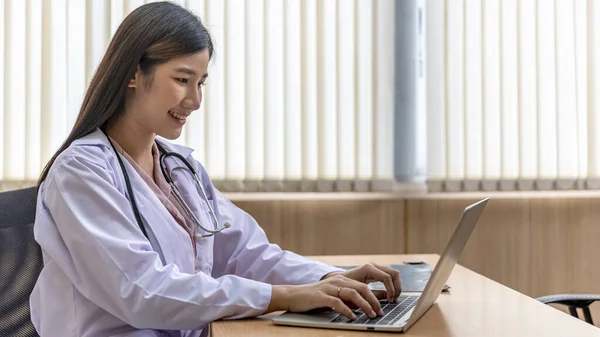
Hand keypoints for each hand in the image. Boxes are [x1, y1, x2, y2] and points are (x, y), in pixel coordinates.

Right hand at [266, 274, 384, 319]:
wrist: (294, 295)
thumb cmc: (316, 297)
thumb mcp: (336, 295)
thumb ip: (351, 297)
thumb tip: (370, 303)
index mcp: (342, 280)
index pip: (363, 285)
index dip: (375, 296)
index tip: (383, 307)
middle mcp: (337, 281)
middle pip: (361, 288)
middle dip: (373, 300)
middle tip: (379, 312)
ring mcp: (329, 288)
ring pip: (352, 293)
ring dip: (364, 305)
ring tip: (370, 314)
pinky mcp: (321, 296)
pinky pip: (337, 302)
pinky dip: (346, 310)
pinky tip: (352, 317)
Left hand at [322, 263, 401, 302]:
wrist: (337, 280)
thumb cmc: (345, 287)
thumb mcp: (359, 293)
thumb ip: (374, 295)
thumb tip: (387, 300)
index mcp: (368, 269)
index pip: (387, 277)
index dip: (391, 290)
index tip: (390, 301)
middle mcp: (373, 266)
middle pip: (393, 273)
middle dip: (397, 287)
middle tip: (394, 299)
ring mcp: (375, 267)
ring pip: (394, 273)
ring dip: (396, 286)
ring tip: (393, 298)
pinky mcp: (376, 270)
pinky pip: (390, 275)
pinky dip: (393, 284)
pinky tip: (390, 294)